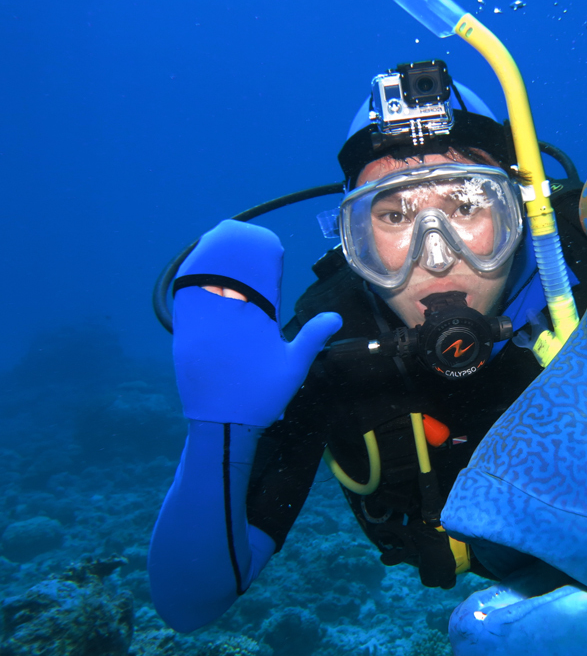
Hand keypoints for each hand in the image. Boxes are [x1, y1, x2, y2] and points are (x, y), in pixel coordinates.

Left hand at [172, 219, 341, 426]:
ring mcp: (198, 325)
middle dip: (228, 248)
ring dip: (205, 259)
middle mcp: (220, 317)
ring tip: (213, 243)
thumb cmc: (260, 396)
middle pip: (222, 271)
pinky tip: (194, 272)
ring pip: (198, 280)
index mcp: (250, 320)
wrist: (221, 423)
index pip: (253, 275)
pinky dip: (190, 281)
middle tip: (234, 232)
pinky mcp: (182, 336)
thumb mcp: (293, 367)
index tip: (264, 242)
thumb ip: (311, 338)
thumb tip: (334, 318)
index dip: (258, 254)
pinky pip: (183, 299)